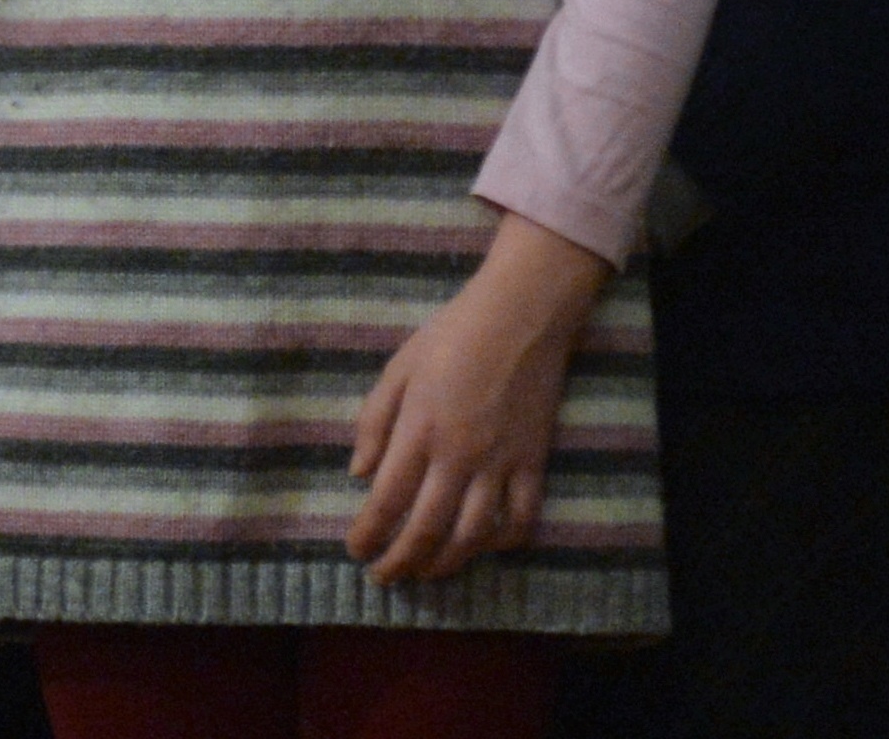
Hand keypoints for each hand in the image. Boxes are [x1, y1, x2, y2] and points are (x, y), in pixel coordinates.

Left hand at [347, 211, 607, 585]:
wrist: (521, 312)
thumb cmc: (452, 334)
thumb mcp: (398, 367)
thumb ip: (374, 421)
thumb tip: (358, 475)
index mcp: (419, 430)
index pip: (386, 501)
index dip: (367, 535)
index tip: (356, 551)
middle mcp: (458, 456)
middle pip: (425, 530)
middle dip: (399, 563)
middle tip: (384, 577)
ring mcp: (500, 462)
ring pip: (472, 536)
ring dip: (445, 564)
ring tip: (426, 573)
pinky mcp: (533, 461)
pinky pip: (522, 517)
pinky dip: (503, 542)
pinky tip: (485, 547)